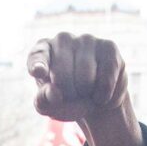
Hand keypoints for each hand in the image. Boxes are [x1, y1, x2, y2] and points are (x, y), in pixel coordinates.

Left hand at [28, 33, 142, 145]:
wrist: (97, 98)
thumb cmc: (67, 99)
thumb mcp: (50, 106)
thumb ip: (44, 101)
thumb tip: (54, 93)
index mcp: (42, 51)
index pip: (37, 56)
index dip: (38, 65)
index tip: (38, 72)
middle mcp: (62, 39)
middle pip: (63, 77)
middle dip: (69, 96)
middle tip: (73, 95)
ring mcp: (86, 39)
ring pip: (86, 80)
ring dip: (87, 96)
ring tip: (88, 92)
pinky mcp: (109, 47)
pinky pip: (106, 81)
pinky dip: (103, 96)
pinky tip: (102, 92)